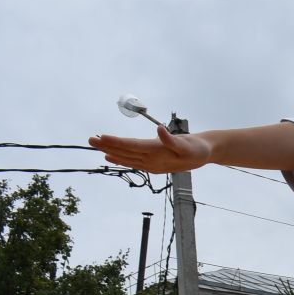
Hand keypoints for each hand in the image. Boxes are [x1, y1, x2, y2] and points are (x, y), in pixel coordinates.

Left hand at [89, 126, 213, 173]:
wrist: (204, 154)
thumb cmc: (197, 148)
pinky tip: (109, 157)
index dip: (116, 142)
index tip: (101, 137)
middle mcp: (151, 161)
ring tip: (95, 145)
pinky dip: (119, 158)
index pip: (132, 147)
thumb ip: (172, 139)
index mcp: (158, 153)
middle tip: (89, 139)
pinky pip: (132, 161)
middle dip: (106, 146)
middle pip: (125, 153)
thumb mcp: (188, 144)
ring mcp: (151, 164)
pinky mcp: (152, 164)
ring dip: (110, 151)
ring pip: (126, 157)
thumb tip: (160, 130)